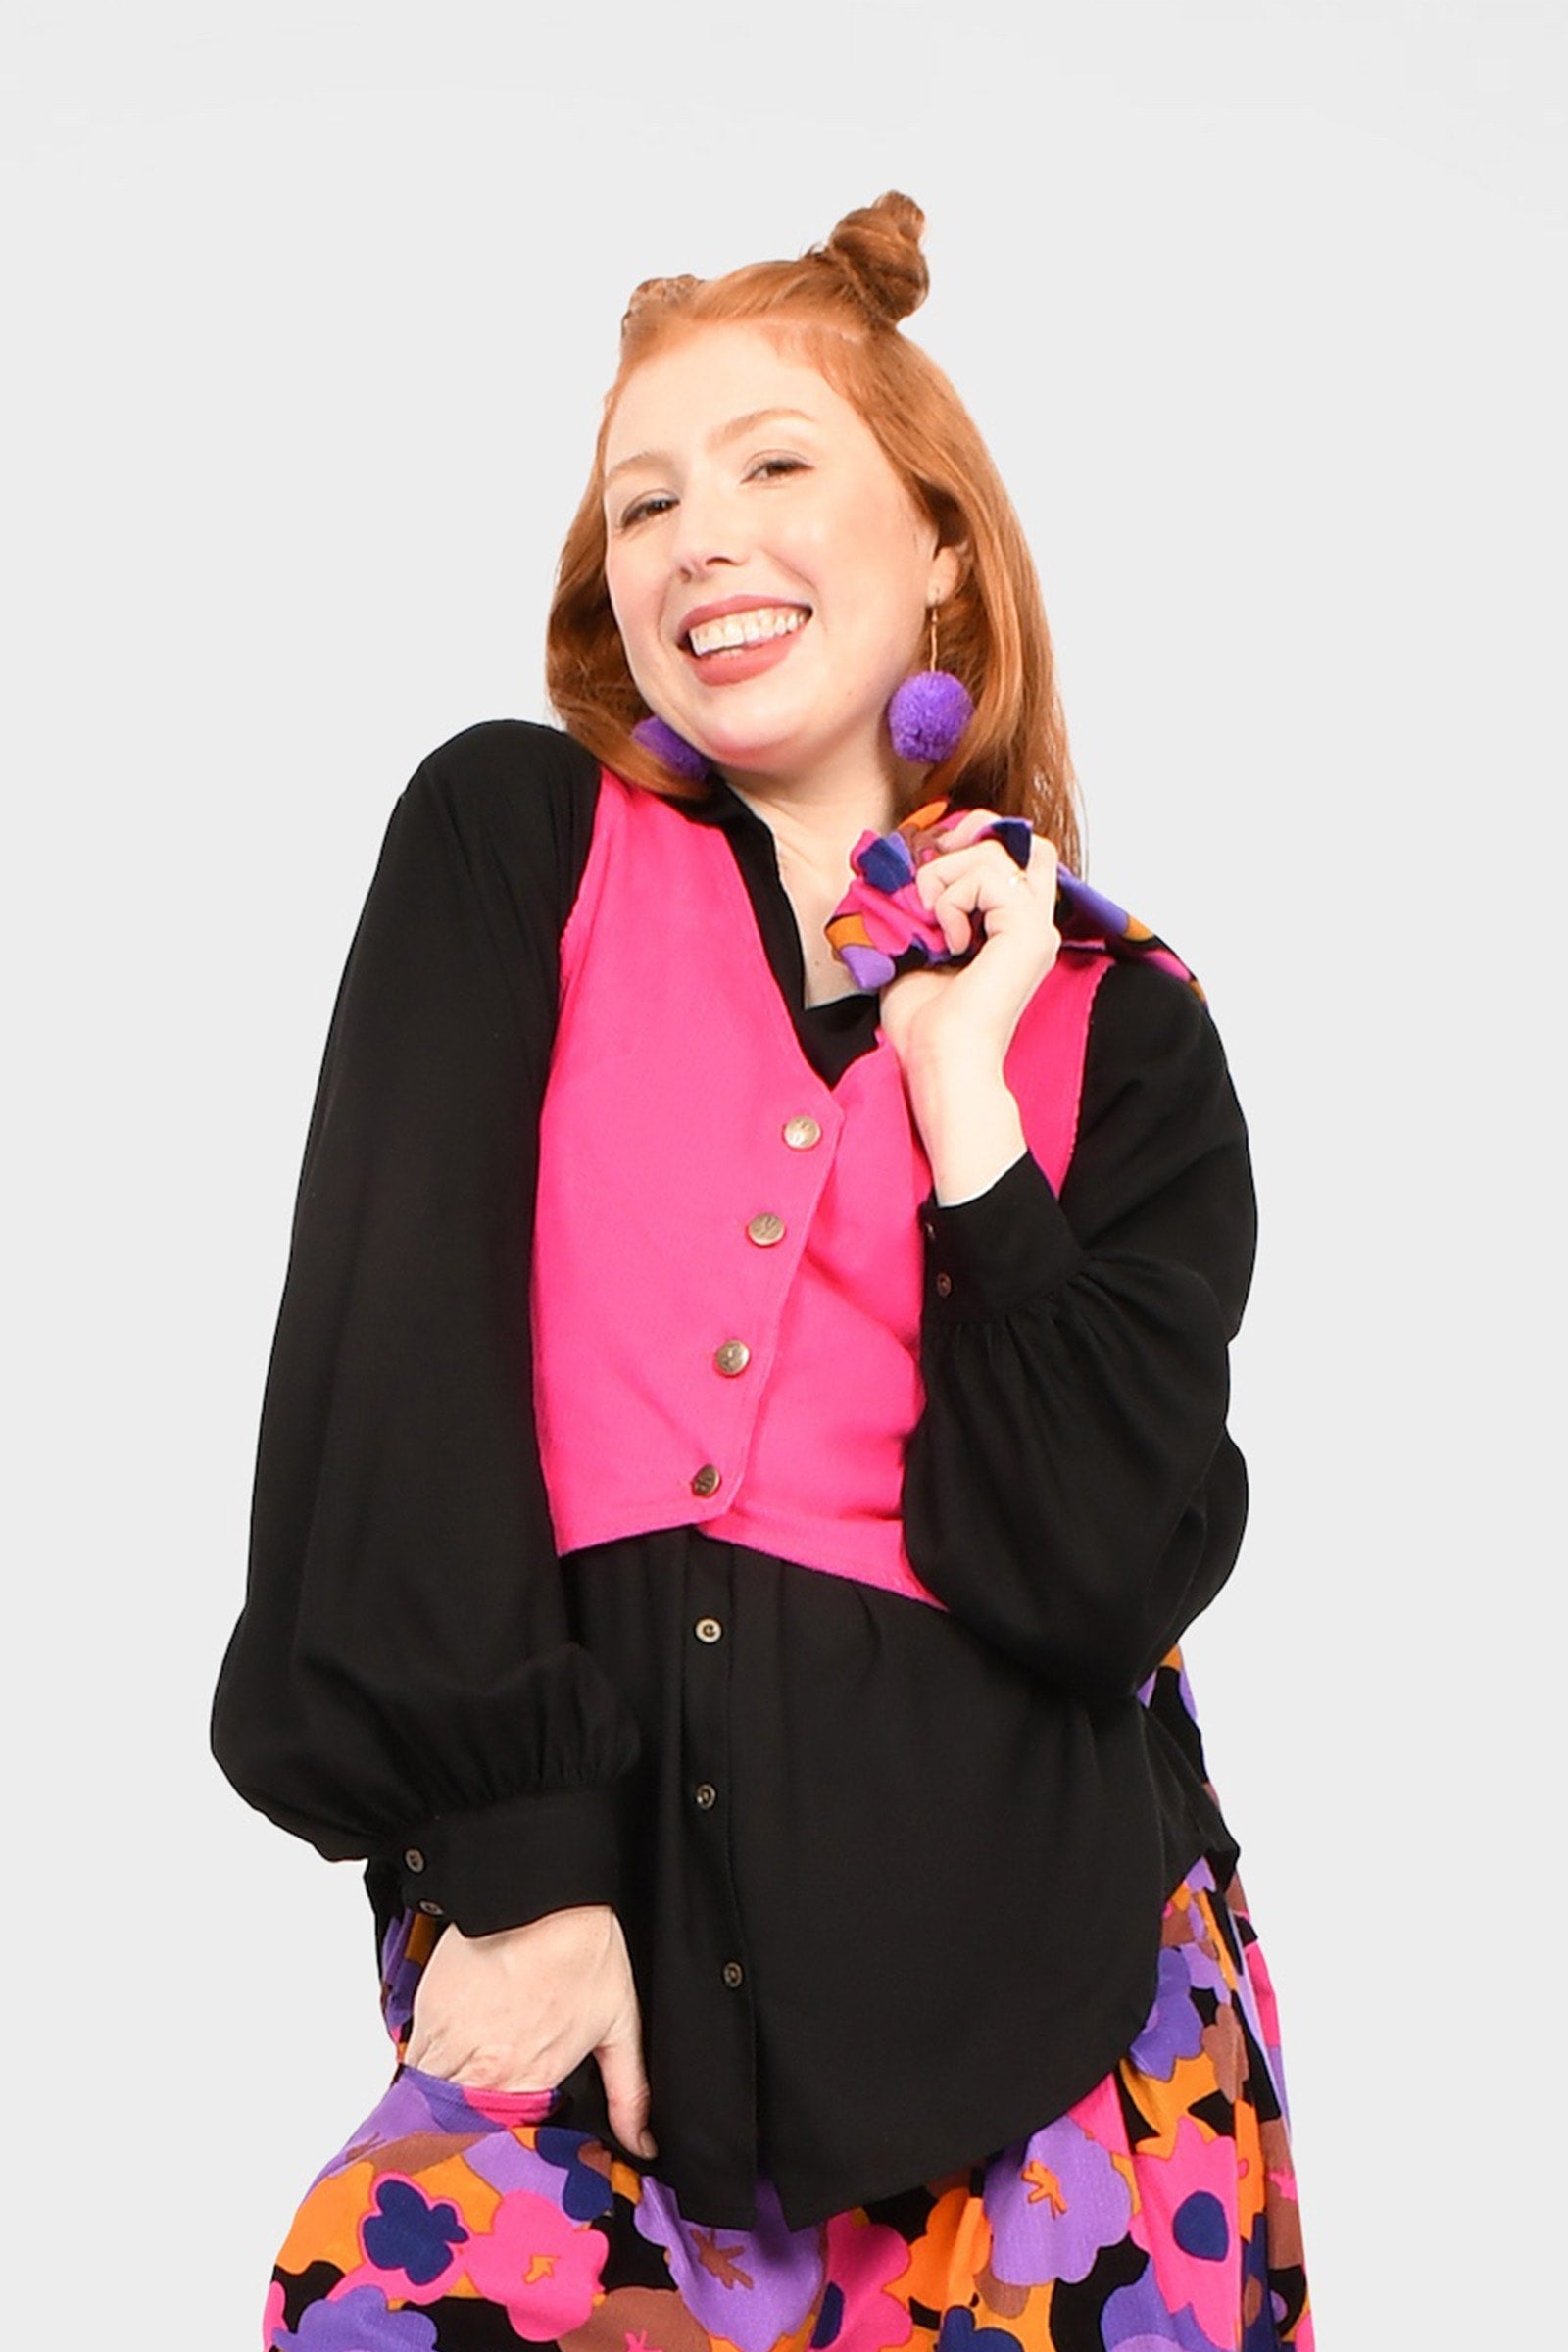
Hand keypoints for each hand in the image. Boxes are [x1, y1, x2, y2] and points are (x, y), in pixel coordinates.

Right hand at [404, 1902, 654, 2157]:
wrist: (546, 1895)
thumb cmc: (585, 1952)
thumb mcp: (620, 2025)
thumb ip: (629, 2093)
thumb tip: (642, 2142)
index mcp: (529, 2081)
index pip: (497, 2142)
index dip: (491, 2155)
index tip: (490, 2157)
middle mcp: (483, 2072)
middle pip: (455, 2126)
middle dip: (457, 2136)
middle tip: (462, 2138)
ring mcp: (450, 2041)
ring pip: (428, 2096)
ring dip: (435, 2105)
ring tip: (447, 2106)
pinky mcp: (429, 2011)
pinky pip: (414, 2056)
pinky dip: (423, 2066)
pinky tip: (439, 2062)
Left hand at [877, 808, 1060, 1077]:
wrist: (939, 1062)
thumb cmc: (926, 1026)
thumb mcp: (917, 953)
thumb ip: (923, 912)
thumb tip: (905, 874)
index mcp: (1015, 933)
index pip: (1018, 860)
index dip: (976, 843)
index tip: (932, 863)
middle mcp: (1035, 926)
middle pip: (1021, 843)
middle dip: (970, 837)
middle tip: (932, 864)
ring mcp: (1037, 928)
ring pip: (996, 852)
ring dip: (945, 876)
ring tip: (933, 922)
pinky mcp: (1028, 932)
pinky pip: (986, 875)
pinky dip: (951, 898)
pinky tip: (947, 939)